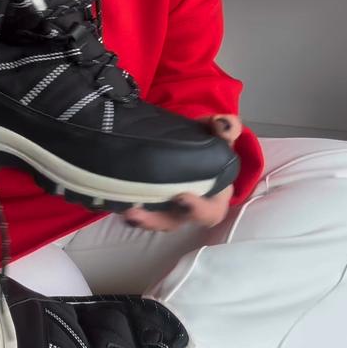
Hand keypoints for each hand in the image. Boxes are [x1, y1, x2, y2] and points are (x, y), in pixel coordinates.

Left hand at [121, 114, 241, 231]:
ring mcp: (171, 205)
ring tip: (126, 211)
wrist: (190, 133)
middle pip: (177, 221)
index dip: (199, 210)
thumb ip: (227, 126)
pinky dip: (132, 211)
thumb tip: (223, 126)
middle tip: (138, 213)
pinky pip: (142, 210)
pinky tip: (118, 204)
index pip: (211, 212)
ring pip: (157, 220)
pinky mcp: (153, 199)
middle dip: (158, 220)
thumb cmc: (210, 138)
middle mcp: (192, 205)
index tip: (181, 198)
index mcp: (215, 194)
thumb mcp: (220, 129)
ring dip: (142, 219)